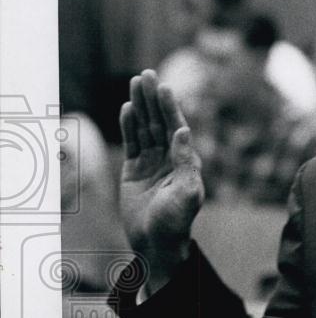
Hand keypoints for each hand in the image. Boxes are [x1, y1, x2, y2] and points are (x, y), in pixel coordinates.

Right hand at [119, 69, 204, 291]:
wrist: (156, 243)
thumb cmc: (175, 221)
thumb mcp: (187, 193)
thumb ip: (186, 162)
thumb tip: (185, 131)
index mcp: (186, 162)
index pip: (177, 128)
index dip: (170, 108)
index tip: (164, 87)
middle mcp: (170, 158)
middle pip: (160, 122)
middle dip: (153, 99)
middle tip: (146, 74)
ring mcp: (151, 163)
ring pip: (144, 129)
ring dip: (140, 106)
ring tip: (134, 83)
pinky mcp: (134, 170)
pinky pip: (131, 143)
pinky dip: (128, 126)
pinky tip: (126, 108)